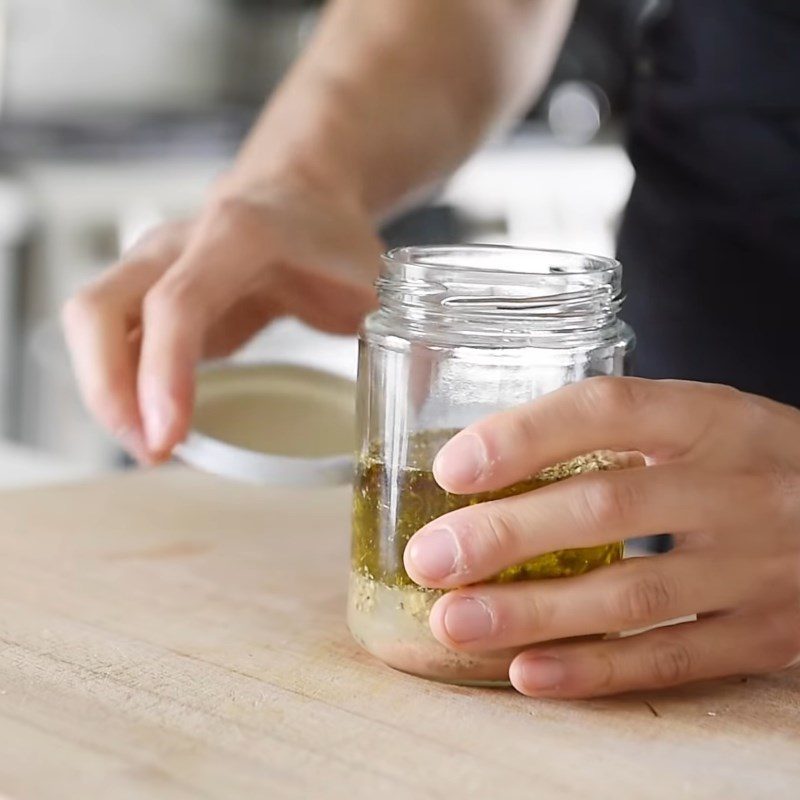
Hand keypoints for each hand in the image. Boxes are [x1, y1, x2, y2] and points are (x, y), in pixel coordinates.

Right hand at [62, 174, 381, 462]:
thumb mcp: (374, 282)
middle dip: (109, 392)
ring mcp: (151, 264)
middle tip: (153, 453)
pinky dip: (114, 385)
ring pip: (88, 324)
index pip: (177, 305)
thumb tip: (420, 409)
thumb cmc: (331, 237)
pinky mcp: (145, 292)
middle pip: (97, 311)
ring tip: (153, 449)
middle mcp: (176, 244)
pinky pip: (105, 338)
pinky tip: (150, 425)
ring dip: (104, 394)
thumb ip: (398, 338)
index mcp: (237, 235)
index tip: (169, 438)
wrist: (300, 192)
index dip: (165, 373)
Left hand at [403, 377, 799, 696]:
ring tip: (455, 621)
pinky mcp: (770, 634)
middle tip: (430, 558)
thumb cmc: (753, 461)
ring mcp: (760, 565)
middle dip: (507, 536)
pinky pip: (675, 658)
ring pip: (633, 595)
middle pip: (608, 507)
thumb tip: (493, 464)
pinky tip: (528, 672)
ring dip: (533, 612)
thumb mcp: (704, 422)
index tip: (453, 468)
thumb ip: (619, 434)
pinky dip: (595, 669)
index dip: (524, 436)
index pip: (607, 409)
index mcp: (713, 417)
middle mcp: (739, 485)